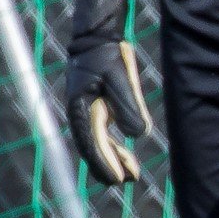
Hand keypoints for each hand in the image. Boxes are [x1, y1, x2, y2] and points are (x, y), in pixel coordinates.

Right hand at [62, 0, 151, 185]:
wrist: (96, 37)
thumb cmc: (107, 56)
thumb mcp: (121, 79)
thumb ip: (129, 106)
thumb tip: (139, 135)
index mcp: (80, 108)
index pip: (93, 144)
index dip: (106, 164)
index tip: (120, 180)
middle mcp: (79, 112)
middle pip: (92, 148)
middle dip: (109, 166)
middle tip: (128, 180)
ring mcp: (84, 110)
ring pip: (96, 143)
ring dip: (112, 158)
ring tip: (131, 173)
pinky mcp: (92, 107)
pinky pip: (100, 133)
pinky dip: (112, 146)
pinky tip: (125, 154)